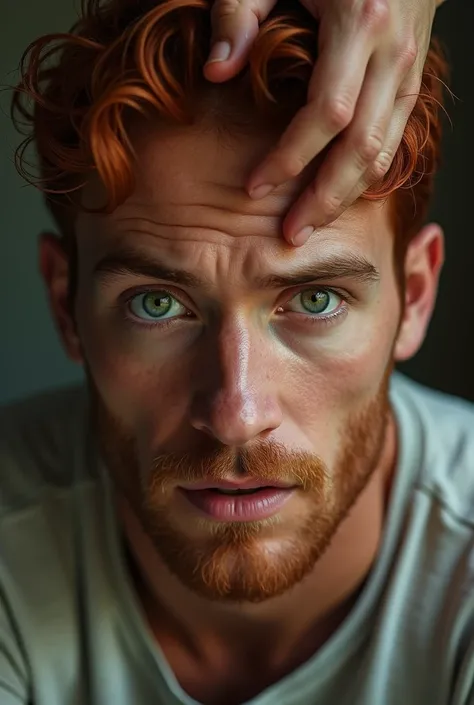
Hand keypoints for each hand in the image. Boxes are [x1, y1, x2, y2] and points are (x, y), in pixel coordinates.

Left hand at [204, 0, 443, 245]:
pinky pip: (392, 143)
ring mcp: (408, 72)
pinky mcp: (411, 84)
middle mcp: (392, 54)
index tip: (254, 187)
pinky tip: (337, 197)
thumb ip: (240, 13)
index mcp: (360, 22)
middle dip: (324, 198)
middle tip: (290, 235)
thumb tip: (216, 71)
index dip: (290, 157)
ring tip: (309, 226)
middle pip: (362, 148)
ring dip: (345, 197)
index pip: (327, 113)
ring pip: (383, 154)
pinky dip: (365, 177)